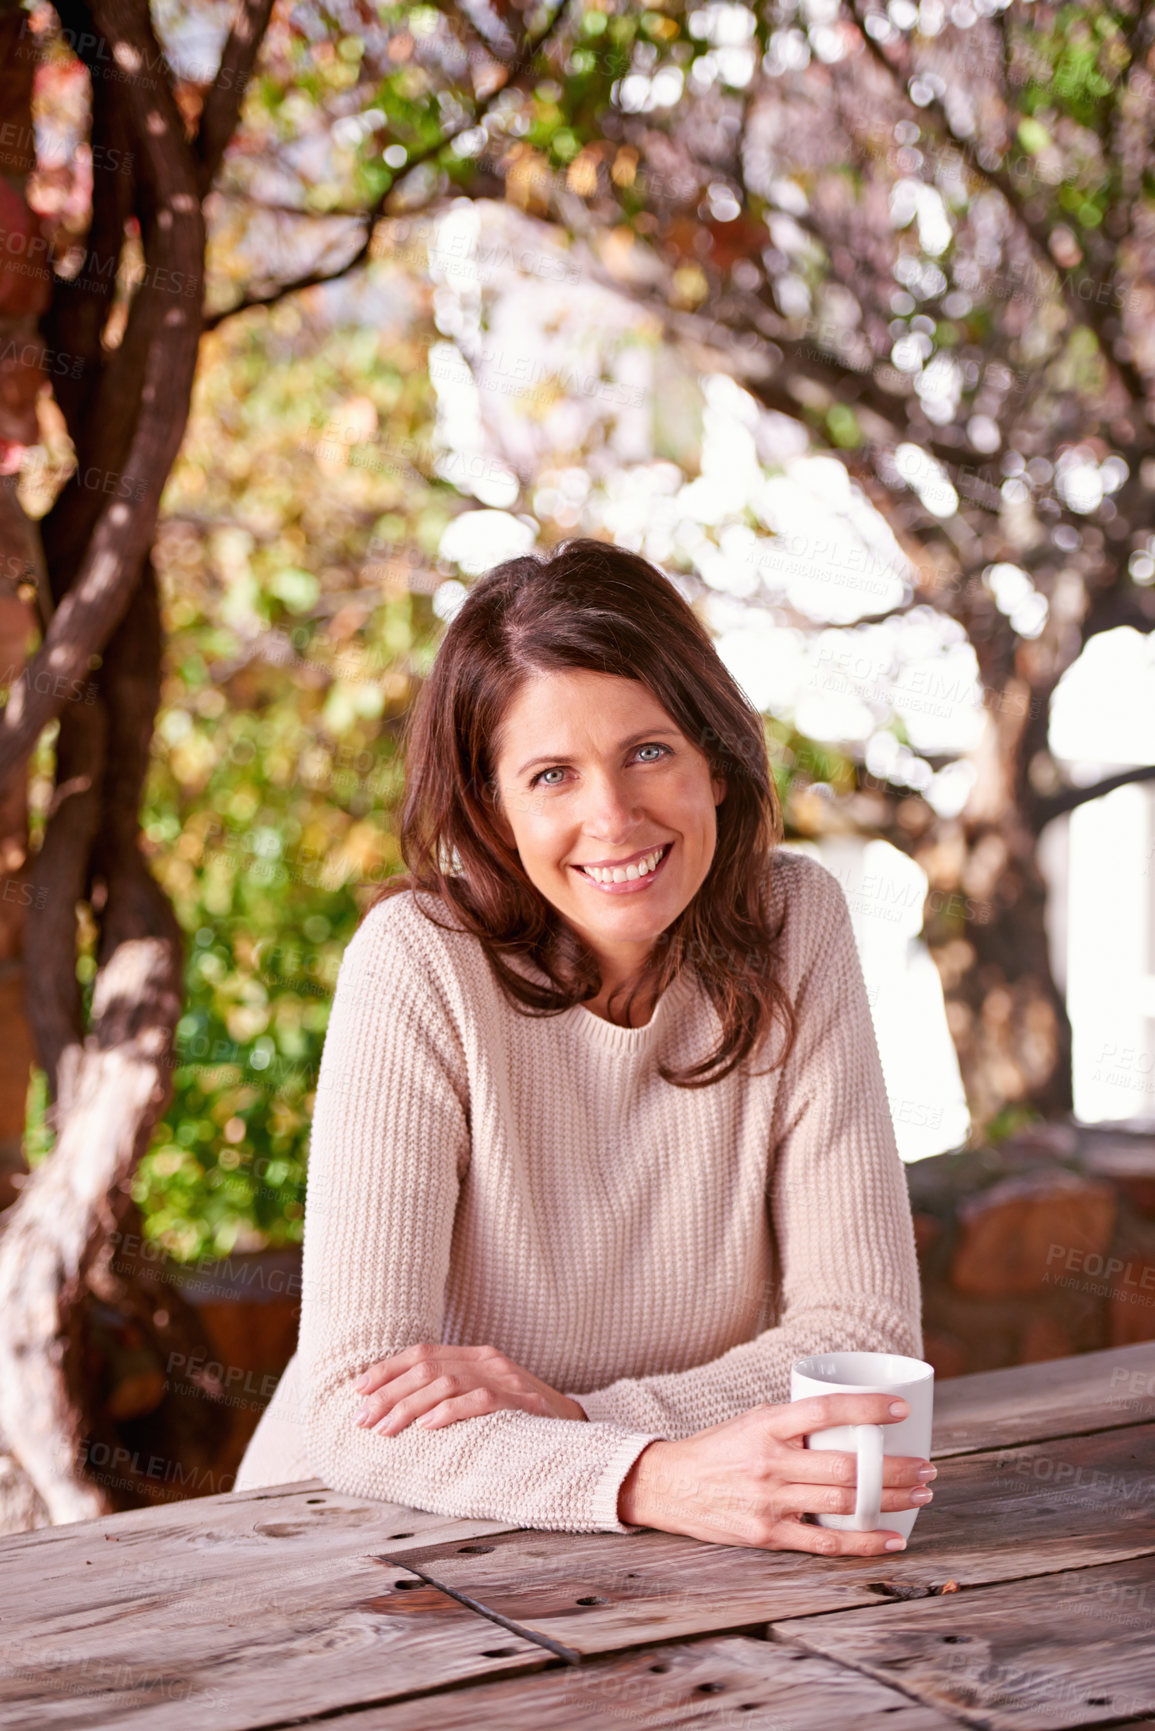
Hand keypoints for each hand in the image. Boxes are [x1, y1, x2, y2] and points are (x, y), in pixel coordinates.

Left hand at [352, 1342, 587, 1432]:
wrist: (576, 1429)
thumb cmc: (520, 1419)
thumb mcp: (484, 1396)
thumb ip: (450, 1393)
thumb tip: (395, 1408)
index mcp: (476, 1355)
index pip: (422, 1352)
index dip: (386, 1369)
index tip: (357, 1390)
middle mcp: (488, 1360)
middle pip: (426, 1366)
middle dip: (388, 1392)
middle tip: (362, 1419)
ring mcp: (507, 1380)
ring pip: (445, 1382)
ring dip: (408, 1406)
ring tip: (384, 1429)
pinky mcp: (523, 1404)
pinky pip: (480, 1401)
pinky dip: (450, 1412)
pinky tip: (427, 1427)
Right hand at [617, 1392, 934, 1555]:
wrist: (671, 1486)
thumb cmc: (719, 1449)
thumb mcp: (752, 1421)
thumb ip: (794, 1422)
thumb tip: (849, 1420)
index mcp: (767, 1425)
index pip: (824, 1410)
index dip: (866, 1409)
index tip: (901, 1410)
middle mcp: (770, 1462)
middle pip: (846, 1465)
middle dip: (894, 1468)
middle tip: (926, 1467)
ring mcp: (770, 1500)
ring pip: (842, 1500)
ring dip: (888, 1499)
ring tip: (919, 1495)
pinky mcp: (768, 1534)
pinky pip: (824, 1540)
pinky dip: (862, 1541)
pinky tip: (890, 1539)